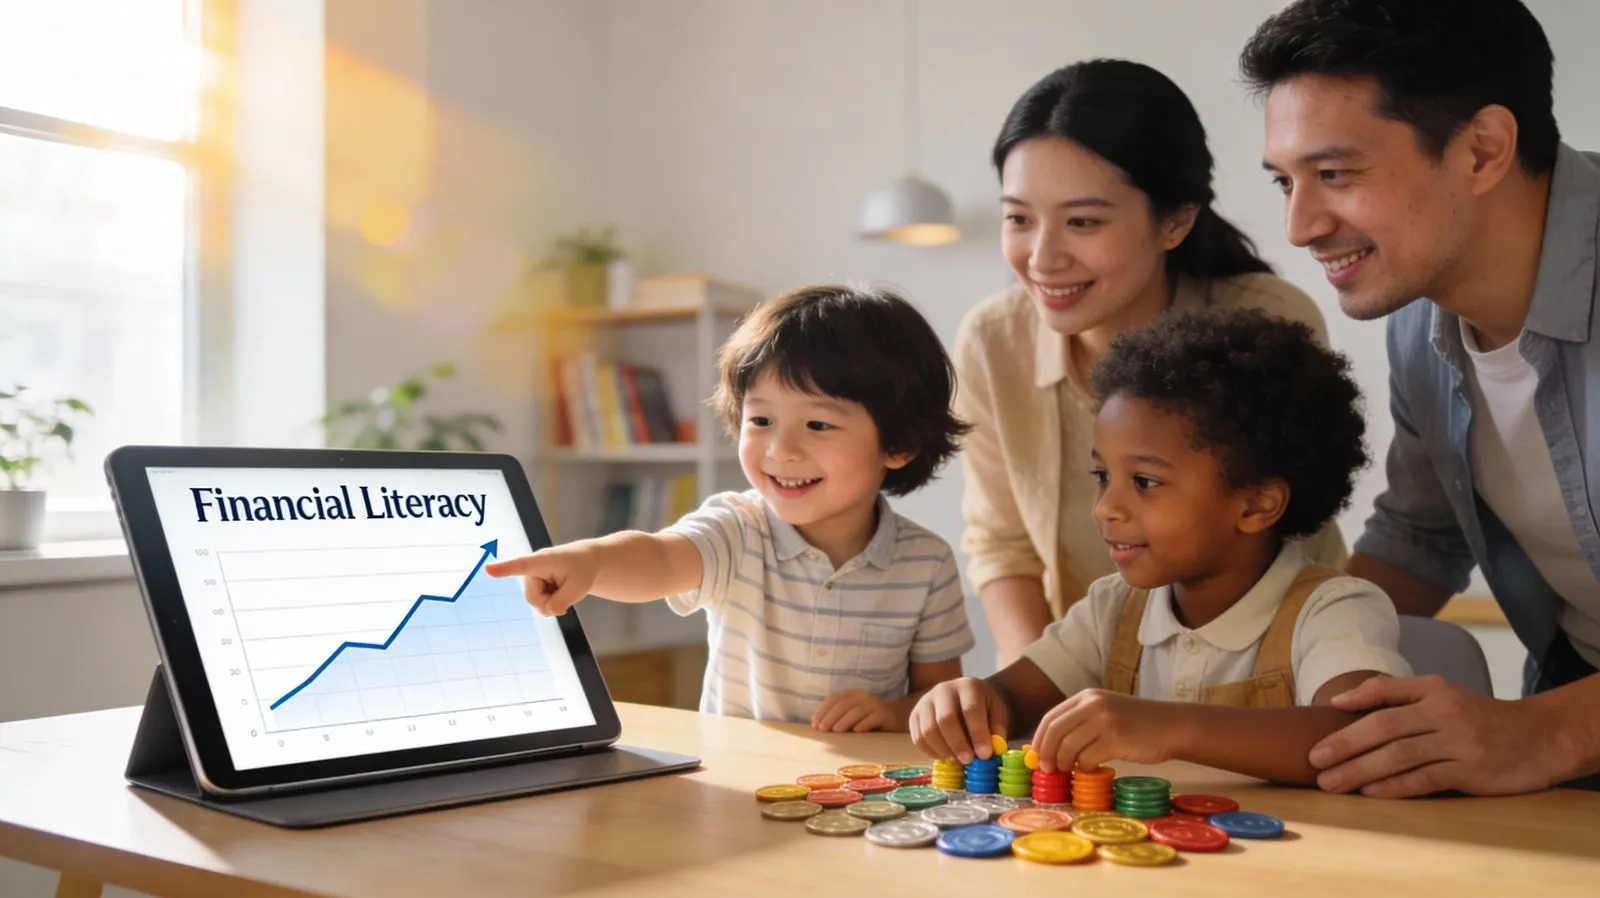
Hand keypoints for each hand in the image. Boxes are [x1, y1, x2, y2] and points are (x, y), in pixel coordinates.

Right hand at [484, 546, 597, 615]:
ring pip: (536, 603)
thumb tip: (548, 612)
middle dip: (551, 601)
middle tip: (567, 589)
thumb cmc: (582, 568)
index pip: (520, 566)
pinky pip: (539, 604)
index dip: (504, 568)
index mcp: (542, 560)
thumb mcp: (579, 587)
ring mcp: (531, 578)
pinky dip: (551, 602)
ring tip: (564, 587)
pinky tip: (559, 592)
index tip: (488, 569)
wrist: (585, 562)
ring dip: (552, 601)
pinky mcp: (532, 585)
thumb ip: (562, 602)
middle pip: (534, 599)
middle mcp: (532, 568)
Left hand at [812, 690, 895, 732]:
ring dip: (845, 720)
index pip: (834, 699)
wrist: (894, 719)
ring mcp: (875, 705)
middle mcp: (863, 697)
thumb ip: (836, 718)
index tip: (814, 724)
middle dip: (831, 717)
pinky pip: (873, 718)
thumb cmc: (866, 720)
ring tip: (836, 731)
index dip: (823, 710)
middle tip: (822, 729)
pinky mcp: (885, 715)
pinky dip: (864, 724)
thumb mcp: (850, 716)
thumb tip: (816, 726)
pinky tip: (856, 731)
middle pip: (844, 704)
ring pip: (857, 711)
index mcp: (852, 694)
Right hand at [908, 677, 1009, 763]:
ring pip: (929, 731)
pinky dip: (931, 753)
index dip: (978, 733)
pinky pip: (918, 739)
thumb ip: (997, 730)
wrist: (967, 699)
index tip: (985, 754)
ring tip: (958, 760)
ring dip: (944, 751)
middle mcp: (943, 690)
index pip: (971, 709)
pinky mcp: (914, 715)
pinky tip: (946, 756)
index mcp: (968, 686)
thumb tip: (993, 749)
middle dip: (958, 744)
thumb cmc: (984, 708)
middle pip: (946, 719)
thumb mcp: (997, 713)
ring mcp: (925, 702)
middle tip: (969, 761)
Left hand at [1031, 689, 1174, 773]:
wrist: (1171, 725)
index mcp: (1087, 696)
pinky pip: (1087, 758)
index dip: (1039, 739)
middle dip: (1046, 753)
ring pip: (1069, 747)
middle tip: (1048, 769)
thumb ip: (1080, 723)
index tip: (1036, 756)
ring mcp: (1105, 721)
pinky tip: (1091, 769)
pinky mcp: (1116, 739)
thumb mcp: (1105, 712)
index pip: (1051, 718)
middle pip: (1055, 732)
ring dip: (1064, 763)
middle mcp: (1093, 704)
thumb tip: (1049, 748)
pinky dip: (1084, 768)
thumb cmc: (1136, 723)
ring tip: (1070, 770)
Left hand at [1310, 674, 1563, 797]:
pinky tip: (1371, 792)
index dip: (1353, 700)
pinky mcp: (1471, 770)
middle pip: (1384, 727)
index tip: (1322, 717)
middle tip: (1315, 760)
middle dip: (1345, 744)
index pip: (1385, 691)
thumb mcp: (1443, 694)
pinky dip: (1395, 786)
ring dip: (1361, 770)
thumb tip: (1343, 700)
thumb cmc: (1478, 717)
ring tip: (1332, 782)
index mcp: (1434, 689)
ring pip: (1400, 755)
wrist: (1538, 738)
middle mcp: (1444, 711)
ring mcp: (1458, 741)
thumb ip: (1397, 693)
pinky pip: (1425, 778)